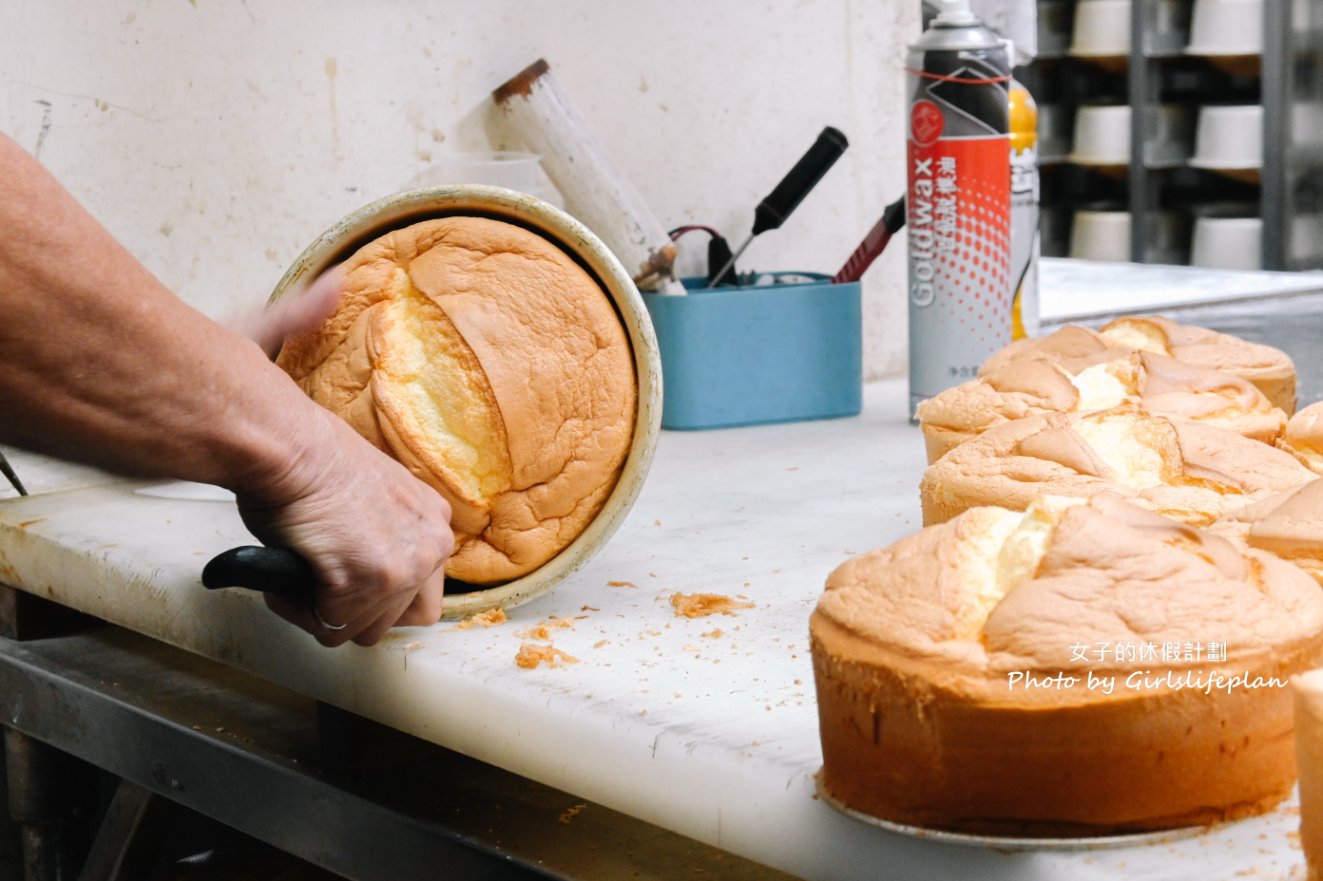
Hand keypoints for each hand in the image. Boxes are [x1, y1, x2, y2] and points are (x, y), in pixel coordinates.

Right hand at [227, 267, 453, 645]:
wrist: (267, 433)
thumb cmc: (281, 424)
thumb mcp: (324, 403)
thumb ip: (323, 337)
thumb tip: (335, 281)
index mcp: (426, 512)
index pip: (423, 585)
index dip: (370, 585)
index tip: (333, 560)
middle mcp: (431, 537)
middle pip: (405, 617)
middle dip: (355, 607)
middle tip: (315, 568)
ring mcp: (406, 560)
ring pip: (364, 629)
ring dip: (320, 607)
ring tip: (297, 557)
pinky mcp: (372, 579)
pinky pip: (332, 628)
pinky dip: (297, 606)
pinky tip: (287, 565)